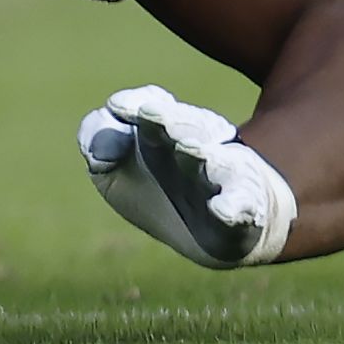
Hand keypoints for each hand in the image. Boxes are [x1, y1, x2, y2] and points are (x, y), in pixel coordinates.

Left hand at [78, 85, 296, 267]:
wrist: (216, 237)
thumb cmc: (159, 195)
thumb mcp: (114, 173)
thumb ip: (97, 148)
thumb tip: (100, 150)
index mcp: (166, 131)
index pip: (152, 107)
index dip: (135, 105)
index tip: (116, 108)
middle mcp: (200, 146)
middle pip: (191, 126)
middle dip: (172, 120)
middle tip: (151, 115)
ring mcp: (227, 176)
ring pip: (219, 161)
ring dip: (202, 154)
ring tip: (189, 149)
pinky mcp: (246, 209)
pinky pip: (244, 206)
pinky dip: (234, 207)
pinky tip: (221, 210)